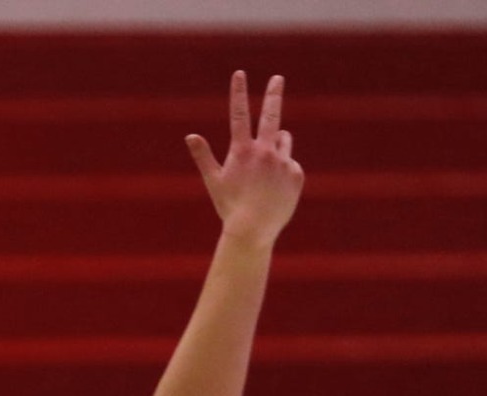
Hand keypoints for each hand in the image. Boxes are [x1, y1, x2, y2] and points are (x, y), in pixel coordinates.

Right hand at [186, 72, 303, 247]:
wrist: (254, 230)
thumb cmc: (230, 207)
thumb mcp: (214, 181)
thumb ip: (203, 156)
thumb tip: (190, 135)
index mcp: (242, 152)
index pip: (238, 115)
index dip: (238, 93)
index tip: (239, 73)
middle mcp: (265, 151)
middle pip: (271, 115)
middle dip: (273, 94)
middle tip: (277, 79)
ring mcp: (283, 162)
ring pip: (282, 141)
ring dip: (275, 146)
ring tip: (264, 173)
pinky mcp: (296, 173)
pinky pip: (290, 164)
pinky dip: (283, 171)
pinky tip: (274, 190)